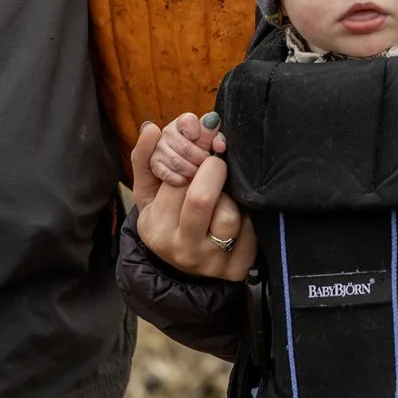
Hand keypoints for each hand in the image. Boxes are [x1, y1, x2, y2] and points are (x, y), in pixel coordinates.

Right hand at [130, 121, 254, 280]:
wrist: (190, 263)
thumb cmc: (170, 216)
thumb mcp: (150, 192)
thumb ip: (145, 158)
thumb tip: (150, 128)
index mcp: (155, 228)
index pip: (175, 182)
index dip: (192, 156)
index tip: (204, 140)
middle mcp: (181, 249)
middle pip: (201, 199)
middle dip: (214, 169)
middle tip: (216, 160)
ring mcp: (210, 263)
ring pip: (229, 214)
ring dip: (230, 196)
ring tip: (223, 195)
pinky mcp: (238, 269)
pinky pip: (251, 229)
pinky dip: (247, 214)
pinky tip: (238, 213)